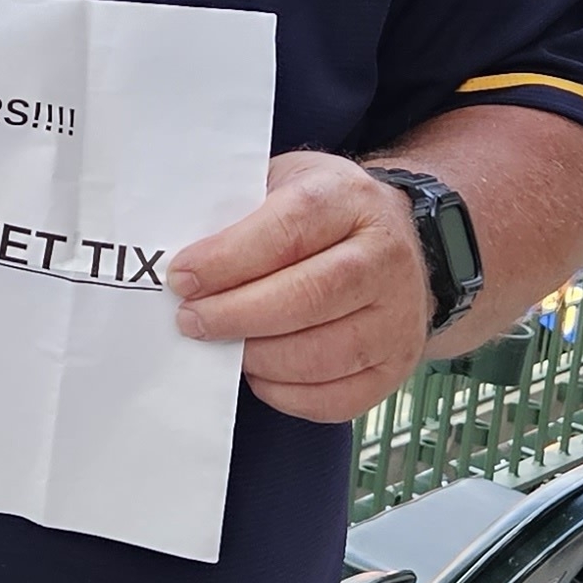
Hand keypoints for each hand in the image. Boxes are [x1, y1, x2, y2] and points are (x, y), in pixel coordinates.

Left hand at [168, 151, 433, 424]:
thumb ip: (239, 212)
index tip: (182, 278)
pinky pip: (337, 399)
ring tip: (224, 346)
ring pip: (322, 354)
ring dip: (258, 358)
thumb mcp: (284, 183)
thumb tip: (183, 263)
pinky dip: (287, 395)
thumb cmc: (323, 214)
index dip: (229, 259)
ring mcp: (399, 316)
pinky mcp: (398, 366)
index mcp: (350, 201)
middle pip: (308, 297)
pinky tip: (260, 373)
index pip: (289, 230)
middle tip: (191, 321)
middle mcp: (386, 258)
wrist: (394, 238)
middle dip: (236, 315)